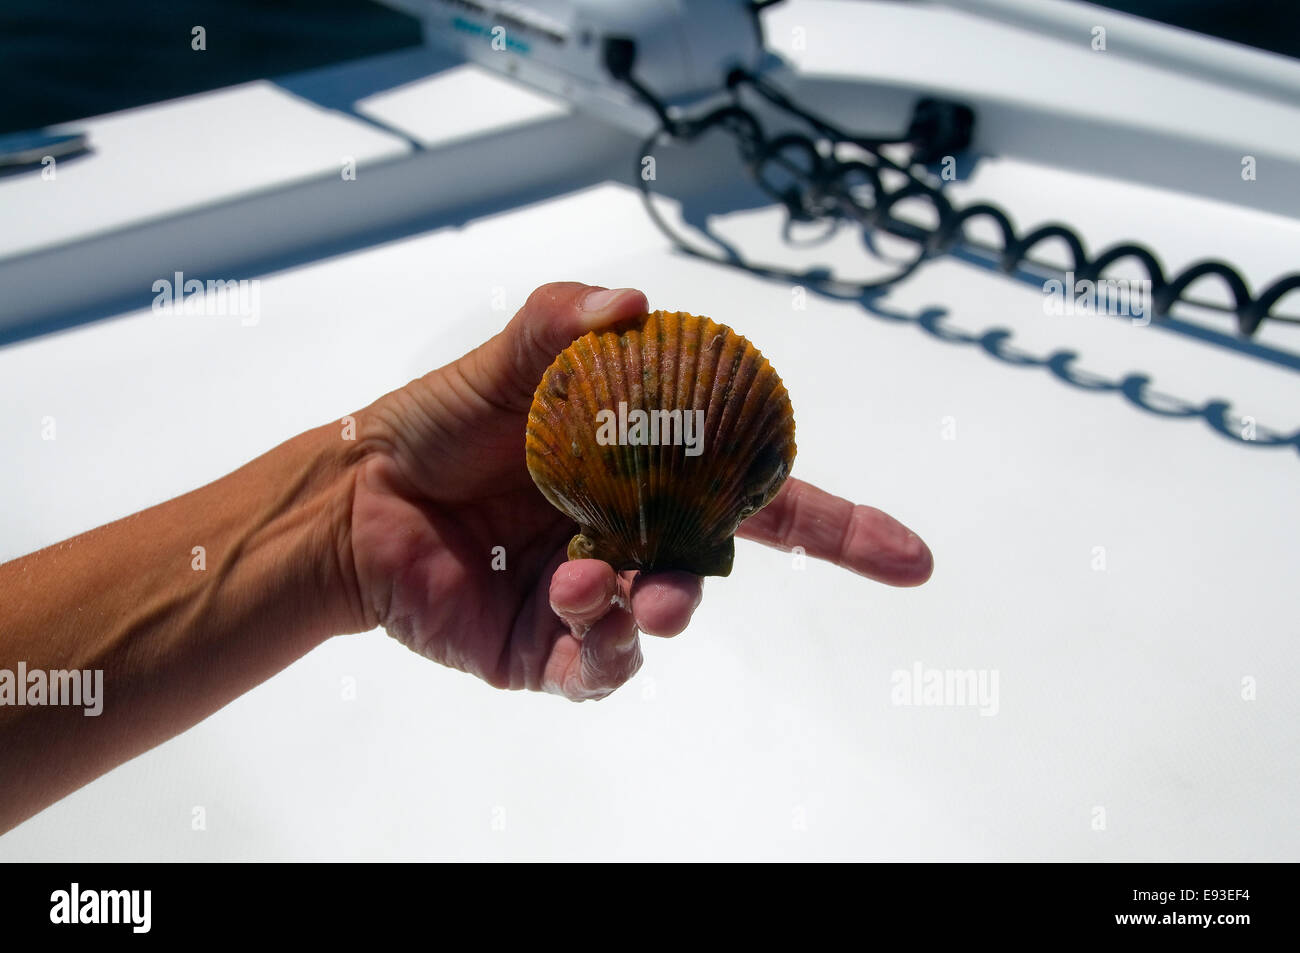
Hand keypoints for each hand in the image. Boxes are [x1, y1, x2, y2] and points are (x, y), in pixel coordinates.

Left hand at [345, 282, 932, 699]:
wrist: (357, 501)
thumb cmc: (438, 425)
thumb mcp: (501, 365)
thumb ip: (560, 326)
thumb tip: (632, 304)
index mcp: (644, 474)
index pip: (755, 498)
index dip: (838, 529)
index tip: (910, 559)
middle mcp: (632, 539)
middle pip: (715, 569)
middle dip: (712, 581)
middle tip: (673, 587)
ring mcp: (595, 599)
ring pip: (660, 622)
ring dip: (645, 610)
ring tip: (594, 589)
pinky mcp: (547, 652)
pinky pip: (601, 670)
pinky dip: (600, 649)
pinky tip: (568, 610)